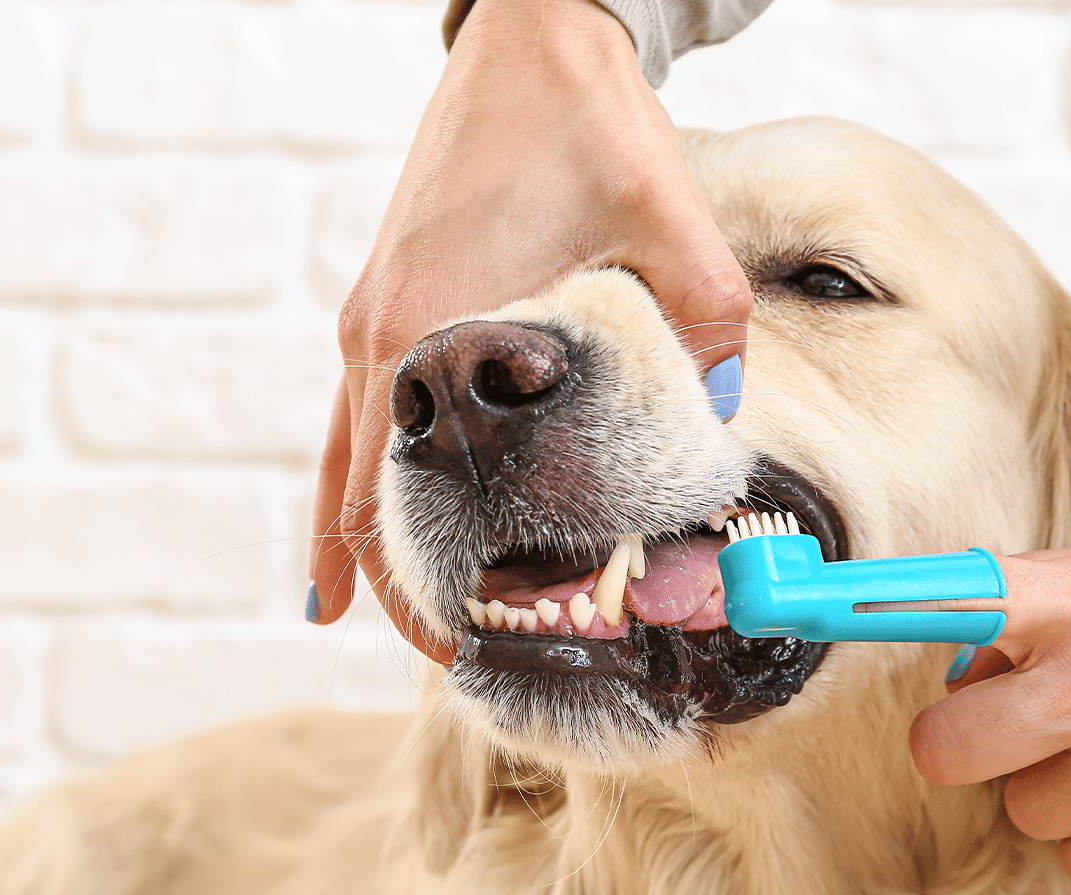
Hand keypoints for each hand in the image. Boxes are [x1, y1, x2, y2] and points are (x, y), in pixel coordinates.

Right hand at [309, 0, 750, 660]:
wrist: (530, 28)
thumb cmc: (587, 119)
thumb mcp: (671, 219)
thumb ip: (705, 323)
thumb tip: (723, 417)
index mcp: (432, 329)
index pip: (407, 493)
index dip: (435, 581)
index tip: (477, 641)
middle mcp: (382, 336)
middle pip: (367, 499)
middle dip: (406, 586)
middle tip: (460, 655)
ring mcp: (372, 316)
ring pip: (348, 462)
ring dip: (371, 543)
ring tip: (391, 624)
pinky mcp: (385, 297)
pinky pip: (355, 414)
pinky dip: (355, 480)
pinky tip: (354, 528)